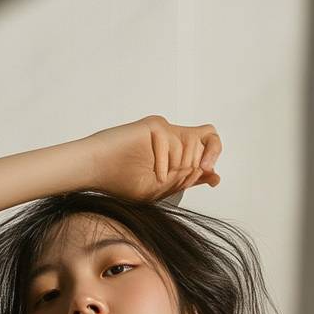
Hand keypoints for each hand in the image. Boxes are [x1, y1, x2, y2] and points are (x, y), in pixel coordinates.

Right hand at [84, 115, 221, 202]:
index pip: (211, 142)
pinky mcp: (153, 125)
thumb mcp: (163, 188)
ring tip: (157, 177)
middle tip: (174, 180)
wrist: (96, 172)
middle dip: (194, 168)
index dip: (213, 157)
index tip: (210, 172)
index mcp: (178, 150)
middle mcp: (173, 136)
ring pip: (191, 147)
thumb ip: (190, 180)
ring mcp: (163, 129)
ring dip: (178, 169)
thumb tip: (216, 177)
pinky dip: (164, 166)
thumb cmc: (123, 182)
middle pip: (206, 144)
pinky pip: (172, 145)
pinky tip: (153, 174)